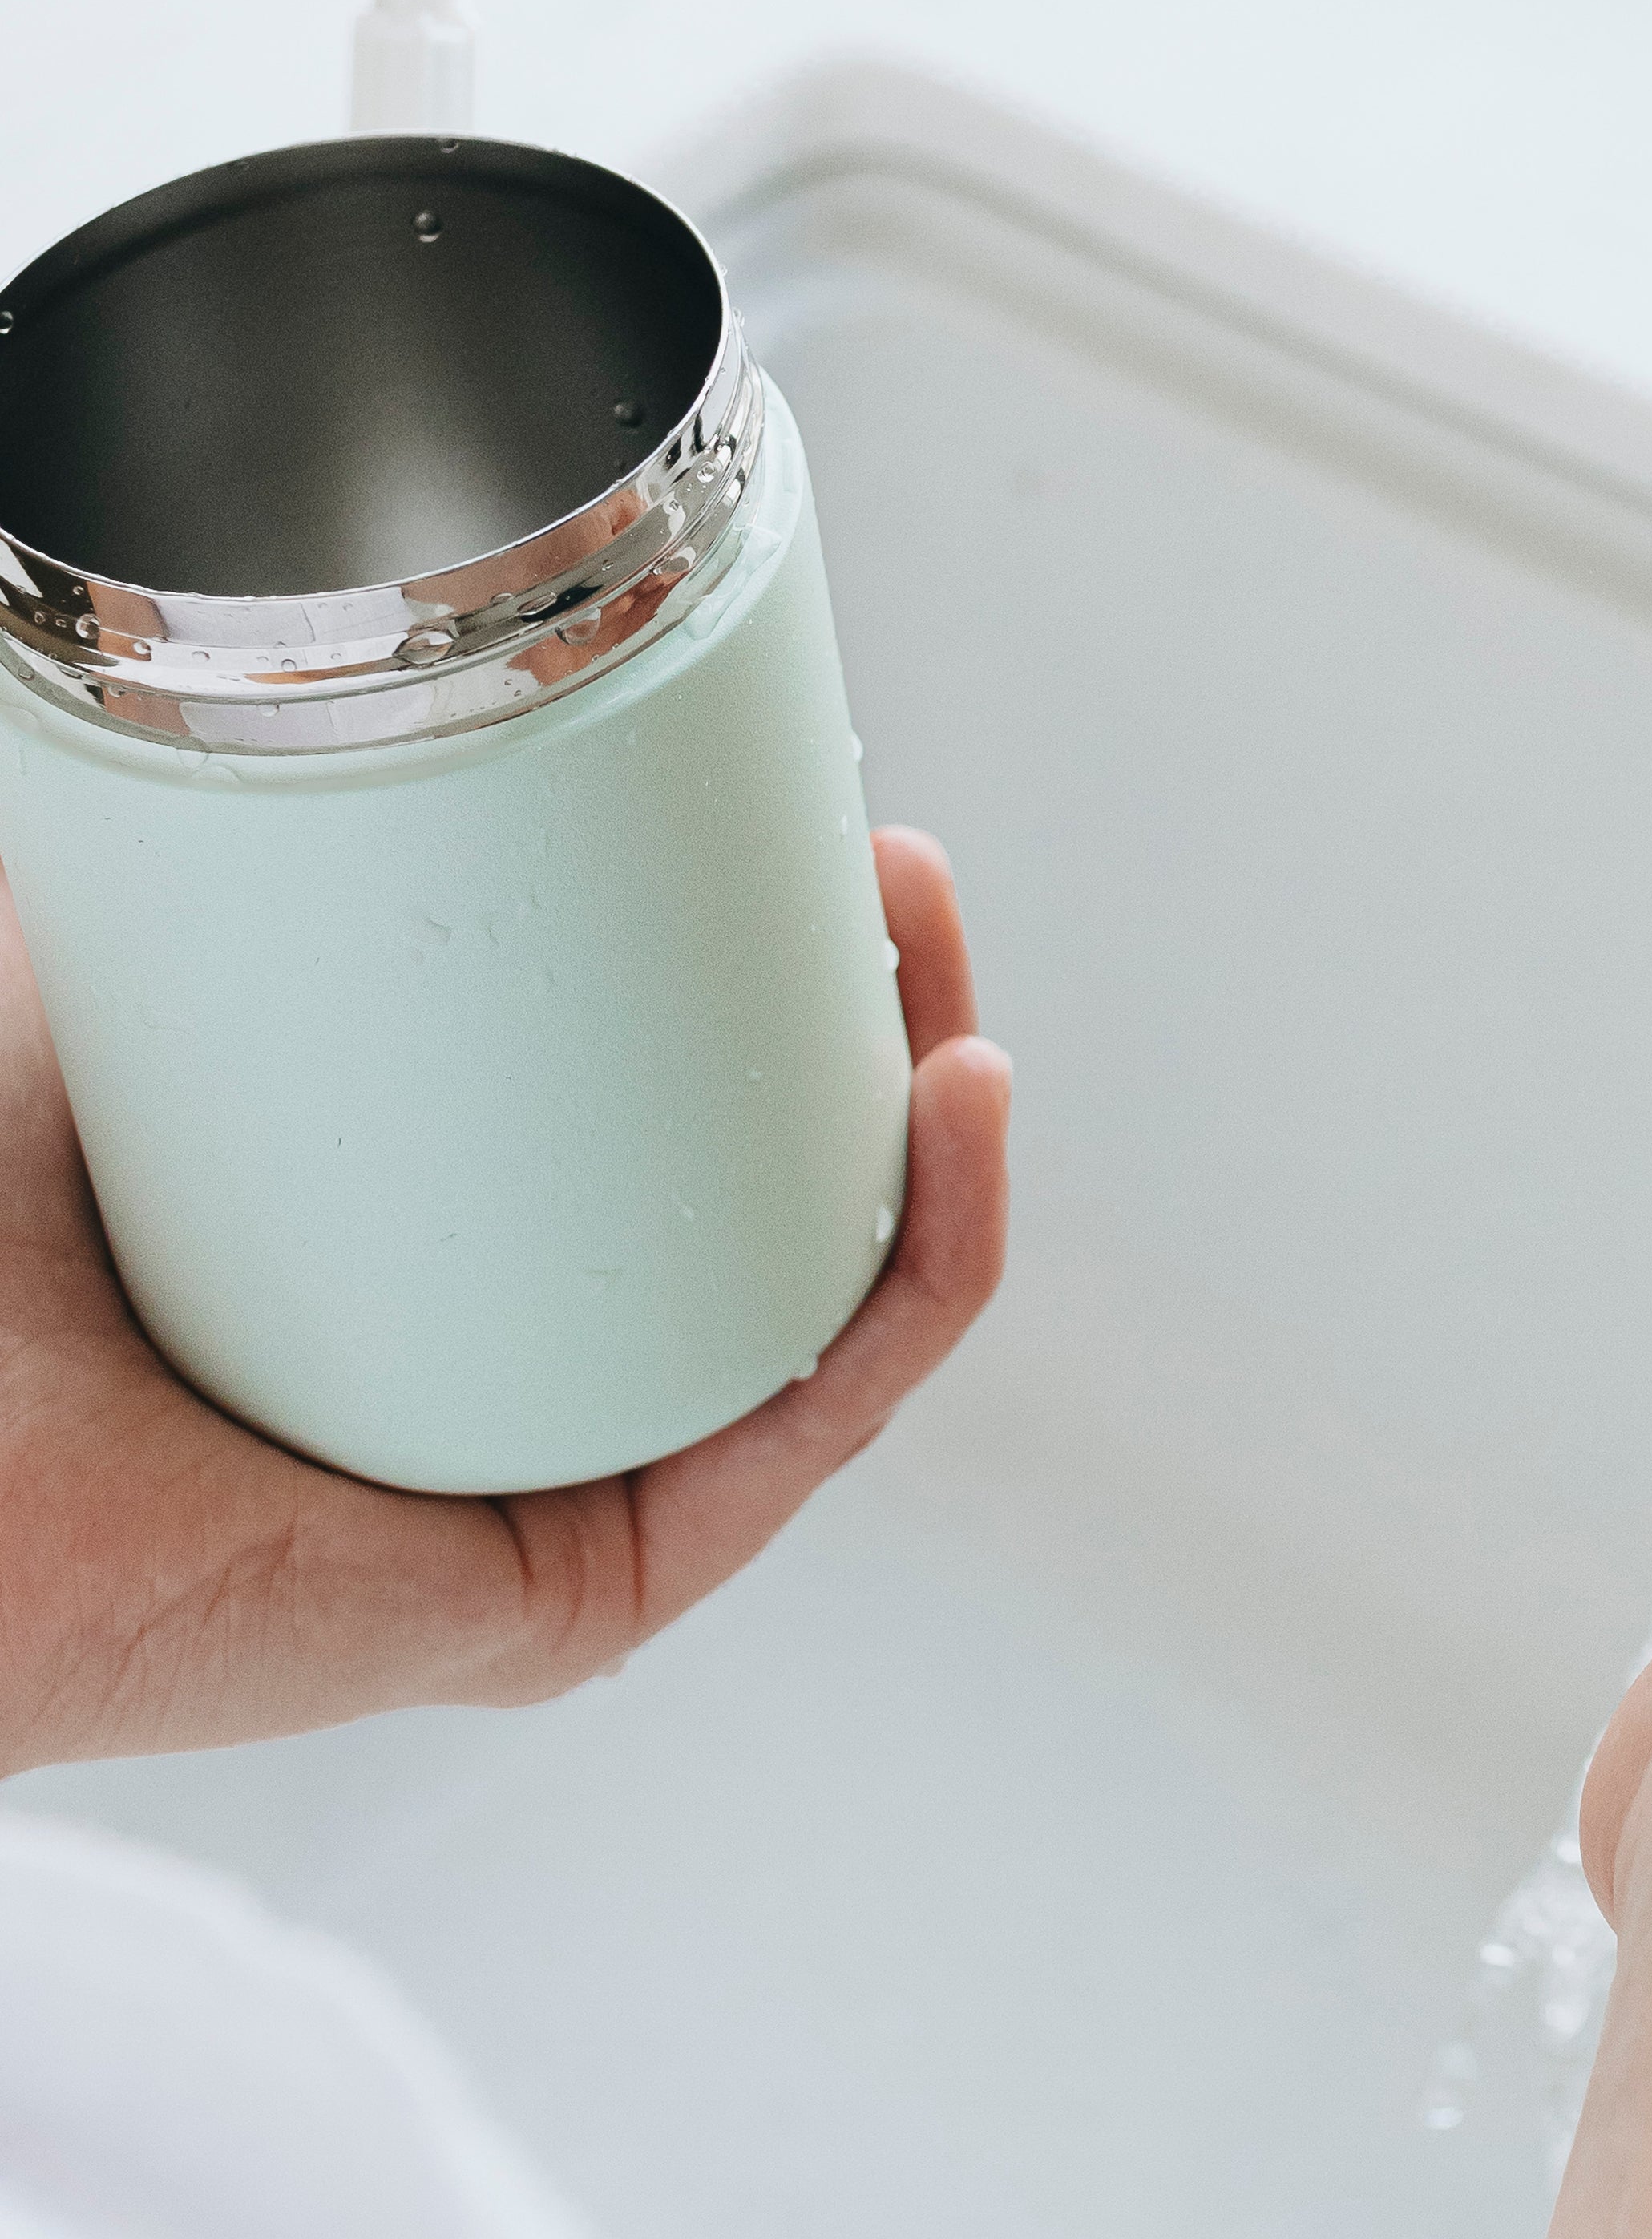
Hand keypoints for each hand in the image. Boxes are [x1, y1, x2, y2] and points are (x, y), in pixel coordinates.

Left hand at [0, 828, 1009, 1775]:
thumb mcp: (110, 967)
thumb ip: (194, 834)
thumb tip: (253, 642)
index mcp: (414, 1262)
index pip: (638, 1121)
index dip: (754, 973)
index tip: (800, 822)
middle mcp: (490, 1387)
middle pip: (760, 1208)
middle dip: (877, 1025)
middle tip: (892, 872)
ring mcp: (544, 1497)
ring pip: (817, 1315)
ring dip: (933, 1137)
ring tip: (941, 980)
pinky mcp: (574, 1596)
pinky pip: (800, 1433)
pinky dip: (920, 1275)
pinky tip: (954, 1120)